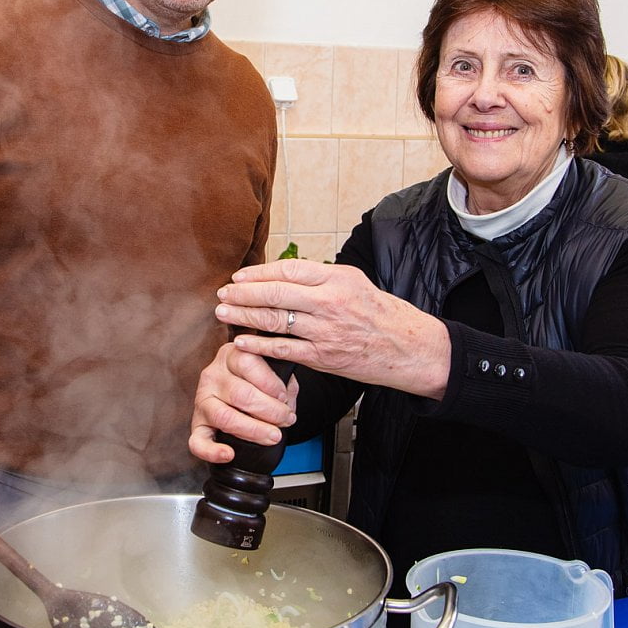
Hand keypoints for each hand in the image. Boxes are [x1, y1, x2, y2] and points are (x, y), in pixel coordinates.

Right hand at [189, 342, 297, 464]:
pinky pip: (197, 442)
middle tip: (286, 419)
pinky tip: (229, 454)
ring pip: (225, 416)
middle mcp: (212, 376)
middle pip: (240, 393)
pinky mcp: (197, 425)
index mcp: (230, 356)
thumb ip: (282, 380)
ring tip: (273, 435)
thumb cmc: (256, 381)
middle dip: (270, 410)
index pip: (246, 362)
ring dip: (253, 430)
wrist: (238, 393)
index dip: (270, 382)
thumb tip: (287, 400)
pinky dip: (212, 451)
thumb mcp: (272, 372)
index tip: (284, 396)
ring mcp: (202, 401)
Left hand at [214, 258, 450, 399]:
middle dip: (243, 294)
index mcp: (336, 279)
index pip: (287, 270)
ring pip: (275, 321)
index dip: (258, 273)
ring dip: (244, 317)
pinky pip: (284, 350)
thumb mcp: (352, 281)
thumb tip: (281, 273)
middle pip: (275, 294)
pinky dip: (259, 345)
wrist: (405, 346)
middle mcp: (329, 303)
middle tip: (222, 295)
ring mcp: (325, 332)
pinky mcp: (323, 357)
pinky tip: (242, 341)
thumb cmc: (377, 311)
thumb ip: (319, 277)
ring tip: (224, 314)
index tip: (239, 277)